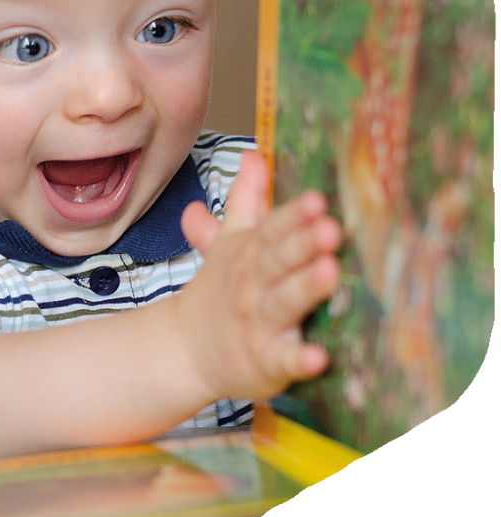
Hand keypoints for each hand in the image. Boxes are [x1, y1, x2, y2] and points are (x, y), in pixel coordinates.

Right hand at [177, 151, 341, 401]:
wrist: (187, 348)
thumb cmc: (221, 289)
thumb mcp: (229, 242)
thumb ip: (245, 200)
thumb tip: (253, 154)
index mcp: (248, 253)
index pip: (271, 229)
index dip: (293, 215)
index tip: (317, 199)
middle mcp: (252, 284)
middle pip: (277, 260)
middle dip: (301, 243)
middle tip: (330, 228)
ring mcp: (258, 323)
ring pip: (283, 303)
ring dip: (305, 287)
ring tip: (330, 271)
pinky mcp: (266, 362)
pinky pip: (283, 360)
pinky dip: (300, 360)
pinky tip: (320, 356)